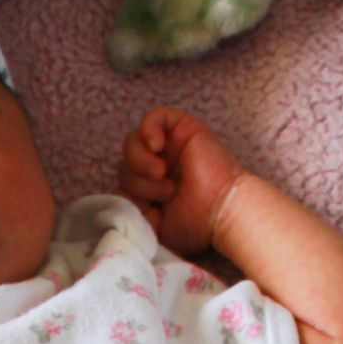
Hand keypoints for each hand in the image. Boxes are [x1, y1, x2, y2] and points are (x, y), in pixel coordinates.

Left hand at [118, 106, 246, 256]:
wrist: (223, 213)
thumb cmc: (196, 224)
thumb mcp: (154, 228)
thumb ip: (133, 214)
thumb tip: (119, 202)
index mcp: (153, 186)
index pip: (123, 181)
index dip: (129, 195)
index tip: (151, 210)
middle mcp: (161, 163)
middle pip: (125, 162)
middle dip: (137, 182)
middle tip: (164, 194)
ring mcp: (172, 145)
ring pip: (134, 140)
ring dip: (141, 161)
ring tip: (162, 175)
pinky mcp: (185, 128)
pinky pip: (155, 116)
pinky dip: (148, 129)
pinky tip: (156, 146)